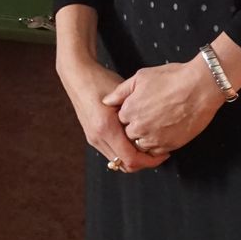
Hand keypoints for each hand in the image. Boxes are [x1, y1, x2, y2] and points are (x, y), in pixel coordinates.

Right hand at [57, 56, 168, 173]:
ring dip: (134, 157)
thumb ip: (137, 115)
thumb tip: (156, 130)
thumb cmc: (100, 80)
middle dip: (144, 162)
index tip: (163, 154)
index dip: (150, 161)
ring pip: (117, 161)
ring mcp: (92, 138)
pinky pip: (111, 152)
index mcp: (106, 128)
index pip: (131, 159)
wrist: (77, 74)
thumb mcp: (124, 95)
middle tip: (159, 152)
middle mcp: (97, 137)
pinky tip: (133, 139)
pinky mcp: (91, 136)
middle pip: (125, 165)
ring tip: (147, 145)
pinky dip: (124, 151)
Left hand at [104, 58, 225, 157]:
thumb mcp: (141, 77)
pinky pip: (156, 153)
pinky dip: (157, 147)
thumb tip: (107, 101)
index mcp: (129, 110)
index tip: (135, 111)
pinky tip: (163, 135)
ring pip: (140, 146)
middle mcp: (139, 126)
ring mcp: (155, 138)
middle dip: (133, 129)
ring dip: (144, 139)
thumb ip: (120, 91)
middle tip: (146, 120)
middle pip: (127, 135)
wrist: (200, 87)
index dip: (127, 116)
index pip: (119, 120)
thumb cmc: (172, 78)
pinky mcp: (170, 145)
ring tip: (154, 128)